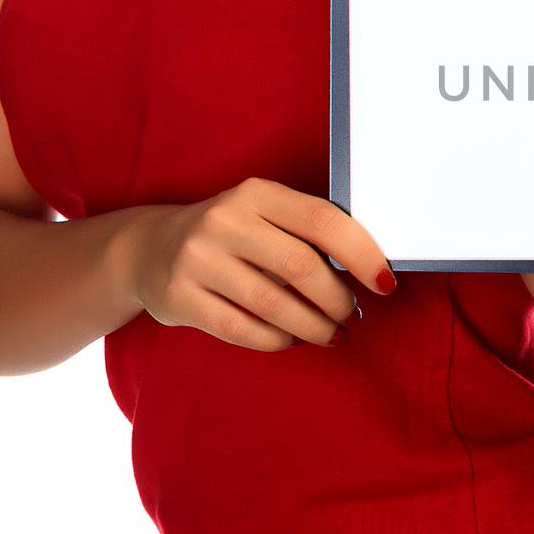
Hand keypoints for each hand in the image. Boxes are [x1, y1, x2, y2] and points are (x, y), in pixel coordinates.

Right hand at [117, 177, 393, 350]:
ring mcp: (197, 259)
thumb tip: (371, 269)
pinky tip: (291, 339)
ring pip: (273, 304)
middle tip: (354, 315)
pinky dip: (277, 340)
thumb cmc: (231, 235)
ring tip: (331, 333)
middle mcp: (224, 220)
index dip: (361, 253)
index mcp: (257, 193)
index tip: (385, 283)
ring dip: (314, 327)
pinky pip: (243, 330)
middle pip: (301, 266)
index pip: (322, 220)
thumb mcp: (264, 215)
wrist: (148, 250)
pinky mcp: (179, 297)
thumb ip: (307, 232)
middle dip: (338, 300)